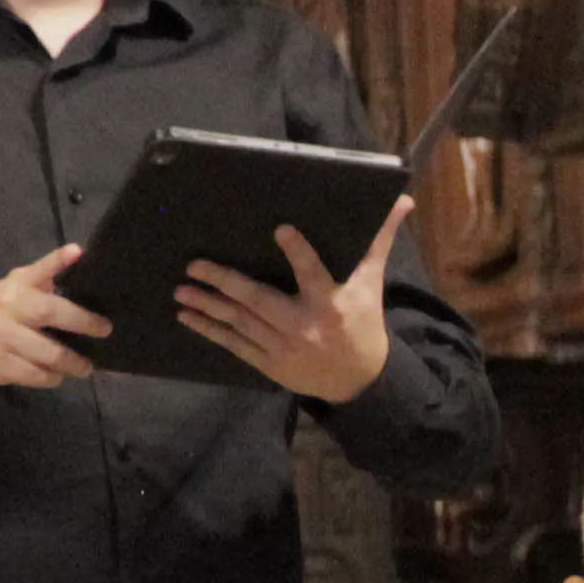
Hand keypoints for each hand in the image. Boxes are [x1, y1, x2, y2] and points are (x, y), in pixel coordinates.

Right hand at [0, 244, 110, 390]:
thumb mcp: (14, 287)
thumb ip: (44, 273)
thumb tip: (77, 253)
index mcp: (13, 290)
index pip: (39, 272)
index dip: (58, 261)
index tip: (79, 253)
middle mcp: (7, 311)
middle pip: (50, 313)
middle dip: (84, 324)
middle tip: (104, 332)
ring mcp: (1, 340)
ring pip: (49, 354)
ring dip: (73, 363)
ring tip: (84, 366)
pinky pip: (36, 376)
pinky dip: (52, 378)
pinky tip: (57, 375)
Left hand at [176, 204, 412, 401]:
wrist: (359, 381)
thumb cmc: (363, 324)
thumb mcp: (372, 284)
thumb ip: (378, 243)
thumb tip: (402, 202)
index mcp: (332, 303)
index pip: (313, 273)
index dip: (298, 252)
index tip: (280, 230)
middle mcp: (305, 326)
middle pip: (259, 300)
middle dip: (225, 282)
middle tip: (194, 265)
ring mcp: (284, 348)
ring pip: (240, 322)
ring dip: (208, 305)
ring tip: (181, 290)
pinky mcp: (270, 364)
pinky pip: (235, 345)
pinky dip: (210, 331)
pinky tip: (187, 316)